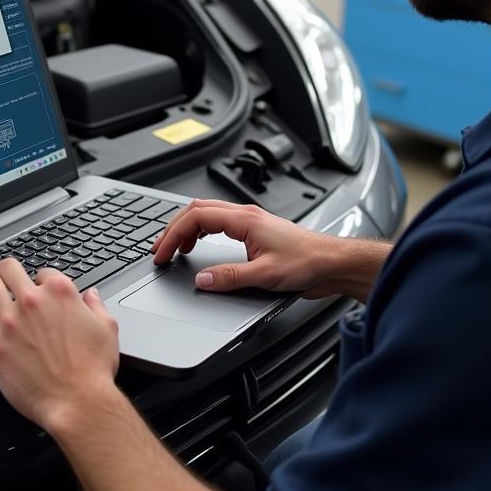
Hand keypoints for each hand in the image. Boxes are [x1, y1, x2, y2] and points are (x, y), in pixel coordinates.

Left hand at [0, 258, 119, 430]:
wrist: (77, 402)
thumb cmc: (93, 371)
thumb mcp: (107, 329)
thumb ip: (96, 306)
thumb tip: (91, 296)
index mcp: (60, 293)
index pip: (44, 272)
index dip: (43, 281)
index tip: (42, 291)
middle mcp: (31, 302)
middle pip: (10, 269)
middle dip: (10, 272)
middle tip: (10, 279)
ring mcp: (9, 323)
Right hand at [151, 199, 354, 297]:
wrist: (331, 262)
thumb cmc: (307, 262)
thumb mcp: (265, 275)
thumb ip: (230, 278)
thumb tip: (201, 280)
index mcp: (245, 220)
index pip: (196, 217)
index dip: (173, 234)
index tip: (162, 253)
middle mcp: (246, 216)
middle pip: (197, 210)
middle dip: (174, 229)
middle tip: (160, 250)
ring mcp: (250, 222)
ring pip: (207, 214)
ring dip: (187, 229)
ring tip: (175, 249)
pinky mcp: (255, 232)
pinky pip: (219, 223)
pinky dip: (201, 232)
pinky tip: (199, 246)